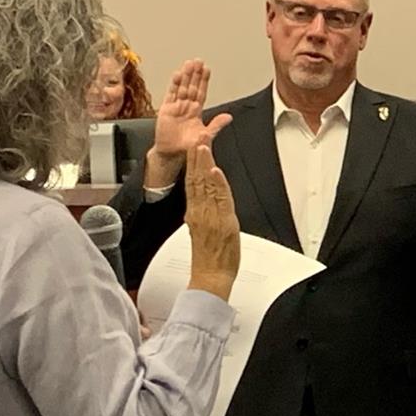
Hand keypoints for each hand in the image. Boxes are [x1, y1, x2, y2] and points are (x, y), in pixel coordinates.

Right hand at [147, 60, 232, 180]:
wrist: (171, 154)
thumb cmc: (188, 146)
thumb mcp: (205, 135)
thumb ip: (216, 125)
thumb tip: (229, 117)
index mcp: (196, 111)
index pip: (201, 92)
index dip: (204, 81)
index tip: (207, 69)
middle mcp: (186, 107)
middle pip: (191, 86)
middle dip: (195, 74)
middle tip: (198, 61)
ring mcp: (176, 107)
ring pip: (181, 88)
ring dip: (185, 76)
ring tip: (188, 64)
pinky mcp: (166, 110)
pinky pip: (170, 95)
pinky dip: (173, 85)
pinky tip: (176, 75)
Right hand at [184, 144, 239, 300]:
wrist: (211, 276)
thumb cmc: (209, 258)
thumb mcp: (201, 231)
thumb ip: (201, 215)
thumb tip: (201, 205)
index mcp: (195, 214)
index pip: (193, 184)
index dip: (193, 166)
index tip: (193, 150)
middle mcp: (200, 212)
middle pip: (197, 181)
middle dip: (197, 159)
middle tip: (197, 139)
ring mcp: (211, 216)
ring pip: (207, 186)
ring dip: (205, 165)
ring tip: (203, 147)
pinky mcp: (222, 222)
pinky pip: (220, 199)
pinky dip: (217, 184)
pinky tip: (215, 172)